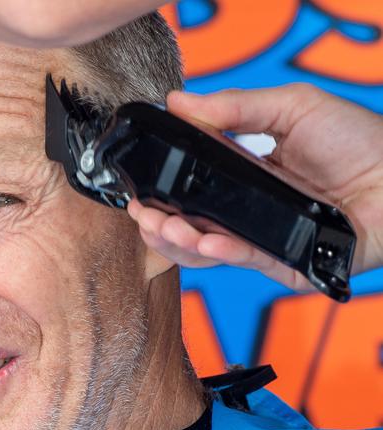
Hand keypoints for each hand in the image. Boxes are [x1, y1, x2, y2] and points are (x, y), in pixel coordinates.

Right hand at [127, 84, 382, 290]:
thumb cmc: (360, 140)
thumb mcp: (291, 109)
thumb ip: (234, 107)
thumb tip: (180, 101)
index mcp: (242, 174)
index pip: (189, 186)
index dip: (160, 190)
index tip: (138, 185)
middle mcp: (247, 208)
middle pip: (189, 223)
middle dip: (160, 222)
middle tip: (143, 213)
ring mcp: (262, 236)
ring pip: (208, 249)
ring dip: (180, 241)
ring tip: (166, 226)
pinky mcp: (284, 261)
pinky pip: (246, 259)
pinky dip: (222, 252)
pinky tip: (203, 239)